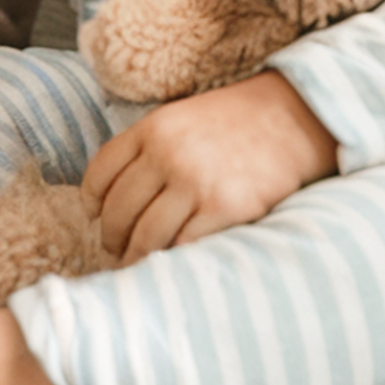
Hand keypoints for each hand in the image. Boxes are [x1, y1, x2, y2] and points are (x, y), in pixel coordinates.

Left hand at [83, 72, 338, 262]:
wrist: (292, 118)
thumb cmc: (233, 122)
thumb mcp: (180, 119)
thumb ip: (149, 149)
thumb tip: (116, 193)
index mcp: (151, 129)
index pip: (101, 172)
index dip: (92, 201)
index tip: (93, 217)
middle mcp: (167, 154)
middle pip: (120, 208)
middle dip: (111, 236)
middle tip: (112, 251)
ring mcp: (196, 182)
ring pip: (148, 234)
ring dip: (137, 256)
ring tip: (136, 265)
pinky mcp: (227, 207)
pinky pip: (186, 244)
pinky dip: (173, 260)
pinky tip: (170, 266)